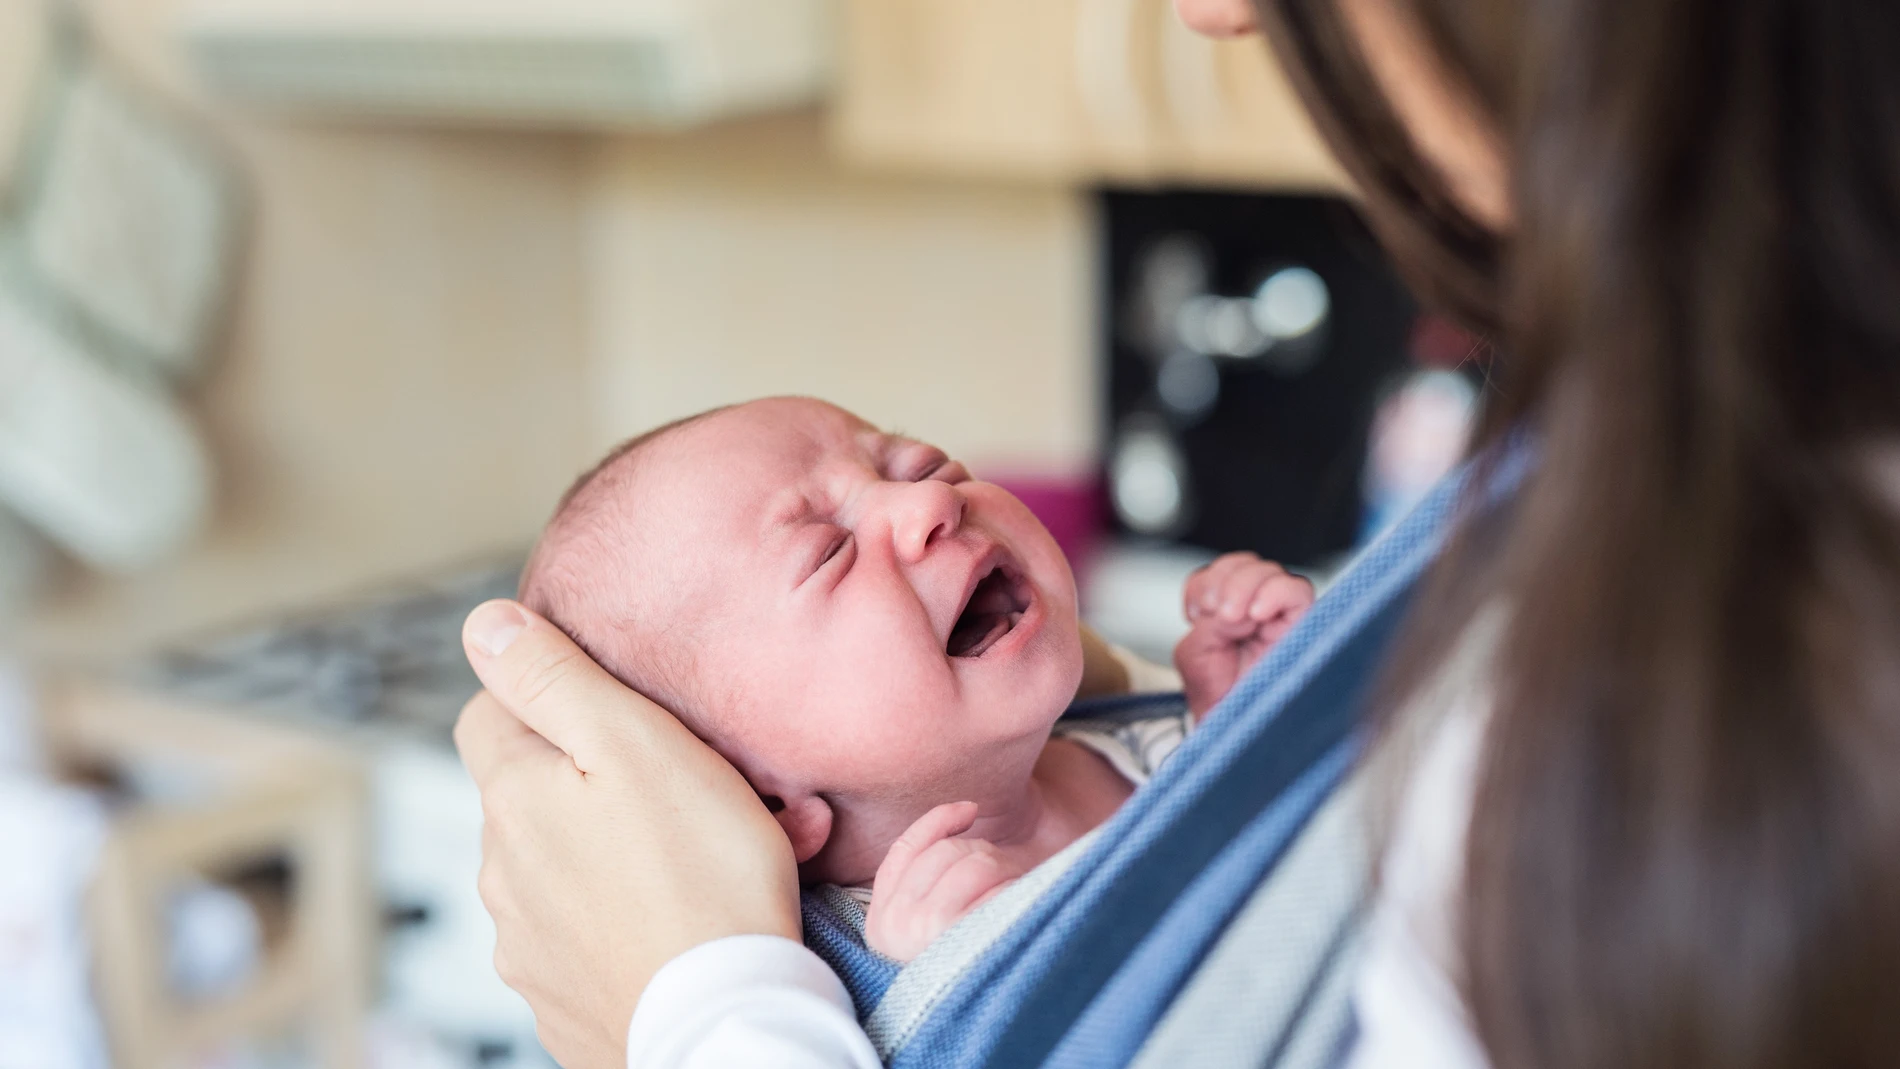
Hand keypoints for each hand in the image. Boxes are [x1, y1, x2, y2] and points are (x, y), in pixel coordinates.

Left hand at [454, 600, 800, 1068]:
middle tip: (689, 782)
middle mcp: (501, 873)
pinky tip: (685, 915)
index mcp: (513, 798)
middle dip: (594, 778)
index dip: (546, 695)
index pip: (487, 712)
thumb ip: (555, 678)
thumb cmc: (700, 875)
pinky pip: (586, 934)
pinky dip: (625, 915)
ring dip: (615, 848)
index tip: (614, 708)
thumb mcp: (635, 742)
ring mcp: (527, 945)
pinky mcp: (563, 997)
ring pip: (563, 865)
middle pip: (530, 793)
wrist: (724, 1022)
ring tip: (707, 852)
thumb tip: (484, 626)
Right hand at [863, 802, 1020, 962]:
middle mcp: (896, 923)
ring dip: (1008, 871)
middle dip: (986, 854)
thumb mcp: (927, 927)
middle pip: (947, 851)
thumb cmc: (965, 966)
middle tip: (1011, 874)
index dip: (938, 820)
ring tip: (1020, 893)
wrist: (986, 1029)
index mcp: (881, 921)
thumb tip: (966, 808)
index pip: (905, 849)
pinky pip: (1002, 890)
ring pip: (977, 863)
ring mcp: (928, 929)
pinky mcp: (968, 936)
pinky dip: (1021, 891)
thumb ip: (928, 879)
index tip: (970, 808)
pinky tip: (1028, 909)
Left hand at [1174, 553, 1314, 716]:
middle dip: (1224, 581)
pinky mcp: (1305, 627)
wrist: (1239, 734)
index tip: (1195, 612)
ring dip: (1244, 587)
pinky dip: (1274, 593)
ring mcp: (1282, 618)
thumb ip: (1207, 624)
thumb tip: (1234, 611)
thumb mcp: (1195, 655)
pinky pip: (1297, 591)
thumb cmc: (1222, 701)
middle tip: (1216, 613)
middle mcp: (1257, 612)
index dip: (1205, 583)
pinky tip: (1258, 615)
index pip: (1218, 573)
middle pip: (1245, 565)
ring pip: (1270, 572)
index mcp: (1228, 615)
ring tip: (1234, 619)